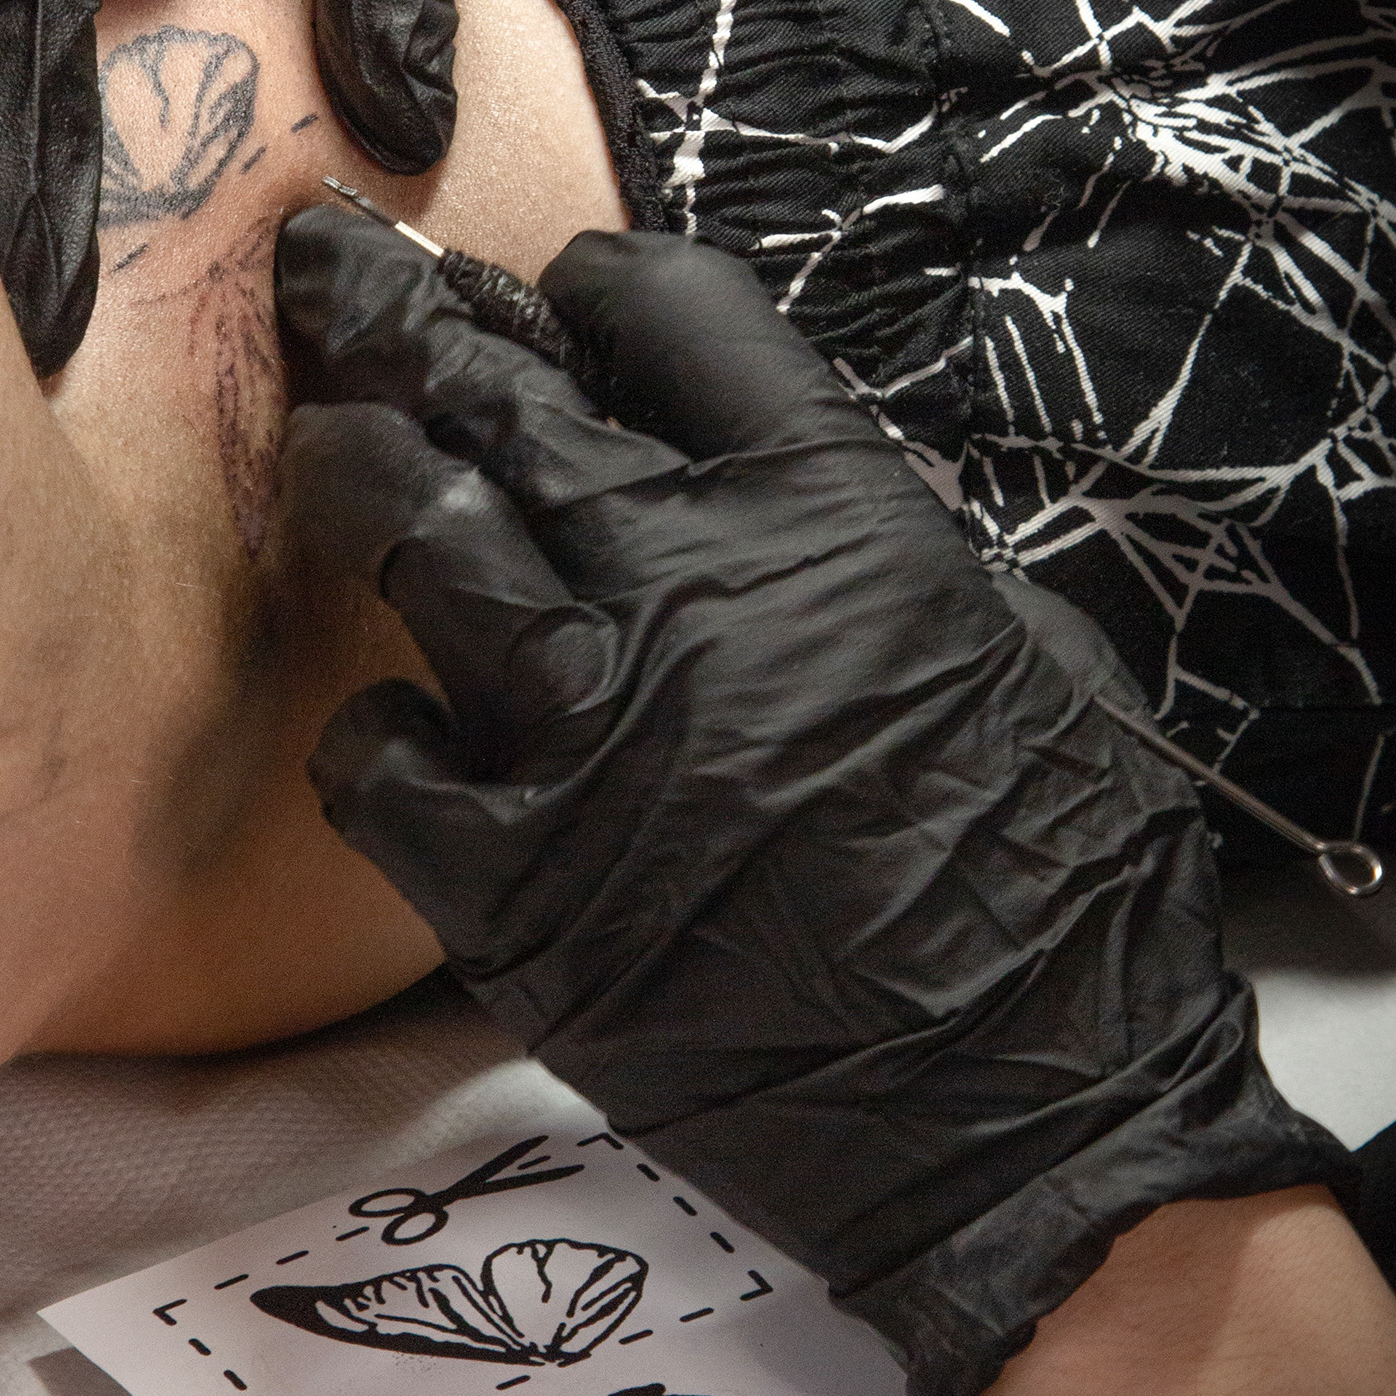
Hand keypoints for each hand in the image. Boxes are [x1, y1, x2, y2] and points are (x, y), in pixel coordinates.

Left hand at [272, 211, 1347, 1395]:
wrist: (1033, 1127)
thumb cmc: (1070, 893)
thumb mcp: (1032, 650)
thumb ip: (892, 552)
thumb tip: (798, 505)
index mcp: (837, 514)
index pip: (672, 315)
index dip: (598, 285)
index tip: (564, 292)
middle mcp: (689, 586)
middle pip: (497, 392)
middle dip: (398, 309)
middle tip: (333, 268)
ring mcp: (581, 732)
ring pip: (409, 529)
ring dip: (353, 464)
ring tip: (324, 435)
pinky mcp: (509, 885)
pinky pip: (374, 757)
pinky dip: (372, 726)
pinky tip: (394, 724)